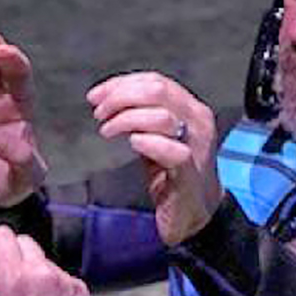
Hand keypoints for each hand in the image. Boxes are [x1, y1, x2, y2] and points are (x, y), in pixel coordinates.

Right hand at [0, 227, 89, 295]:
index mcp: (17, 277)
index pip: (1, 234)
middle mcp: (44, 273)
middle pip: (23, 241)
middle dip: (10, 253)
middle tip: (3, 276)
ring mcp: (64, 280)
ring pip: (43, 258)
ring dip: (31, 268)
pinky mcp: (79, 290)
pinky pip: (61, 274)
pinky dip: (51, 282)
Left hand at [87, 72, 221, 244]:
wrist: (196, 215)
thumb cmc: (174, 174)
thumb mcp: (158, 136)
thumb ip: (142, 115)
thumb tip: (109, 98)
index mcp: (191, 109)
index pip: (155, 81)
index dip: (121, 84)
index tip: (97, 96)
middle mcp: (198, 122)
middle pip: (157, 92)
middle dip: (120, 98)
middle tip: (100, 113)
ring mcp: (196, 147)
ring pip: (162, 117)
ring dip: (127, 119)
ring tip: (108, 131)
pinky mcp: (189, 173)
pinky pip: (173, 152)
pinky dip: (150, 143)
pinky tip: (133, 143)